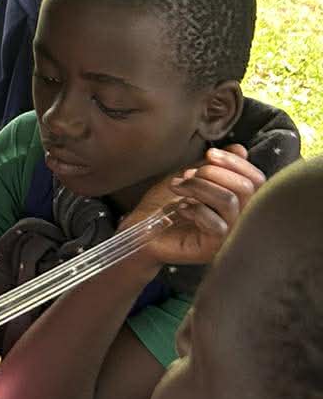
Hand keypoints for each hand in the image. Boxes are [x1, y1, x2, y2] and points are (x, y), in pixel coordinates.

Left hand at [121, 147, 265, 268]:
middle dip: (213, 172)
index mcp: (238, 202)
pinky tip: (180, 208)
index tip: (209, 154)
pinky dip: (194, 209)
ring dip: (198, 186)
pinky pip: (216, 224)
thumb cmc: (166, 204)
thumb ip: (215, 166)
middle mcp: (240, 221)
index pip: (257, 180)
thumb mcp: (192, 177)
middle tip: (188, 175)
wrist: (141, 228)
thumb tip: (240, 149)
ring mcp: (229, 237)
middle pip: (246, 188)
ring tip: (178, 187)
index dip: (235, 162)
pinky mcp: (213, 249)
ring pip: (229, 201)